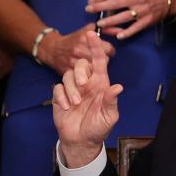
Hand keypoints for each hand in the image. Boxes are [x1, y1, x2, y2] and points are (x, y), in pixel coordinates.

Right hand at [37, 23, 114, 74]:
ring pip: (96, 70)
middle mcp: (80, 50)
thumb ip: (104, 29)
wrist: (52, 50)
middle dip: (104, 60)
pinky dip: (88, 76)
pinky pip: (86, 77)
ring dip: (97, 69)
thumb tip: (118, 30)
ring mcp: (74, 62)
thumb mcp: (86, 30)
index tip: (107, 51)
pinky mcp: (70, 73)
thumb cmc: (73, 40)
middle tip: (99, 59)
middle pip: (104, 60)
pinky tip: (86, 73)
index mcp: (85, 38)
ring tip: (93, 66)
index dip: (109, 50)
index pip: (108, 48)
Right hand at [53, 31, 122, 168]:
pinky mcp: (60, 96)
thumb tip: (118, 87)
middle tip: (82, 85)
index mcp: (100, 83)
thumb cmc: (98, 127)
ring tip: (74, 104)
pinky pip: (58, 88)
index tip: (91, 34)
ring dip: (71, 88)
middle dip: (80, 71)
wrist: (81, 141)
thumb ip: (112, 101)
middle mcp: (86, 82)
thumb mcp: (109, 117)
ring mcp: (72, 88)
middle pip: (81, 64)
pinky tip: (65, 108)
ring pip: (67, 75)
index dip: (96, 47)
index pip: (99, 61)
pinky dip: (61, 96)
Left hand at [86, 0, 173, 39]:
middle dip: (100, 7)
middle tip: (88, 10)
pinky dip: (127, 33)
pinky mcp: (147, 20)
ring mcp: (142, 10)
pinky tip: (118, 36)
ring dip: (110, 21)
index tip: (90, 0)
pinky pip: (135, 28)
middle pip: (115, 3)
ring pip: (123, 17)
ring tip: (99, 24)